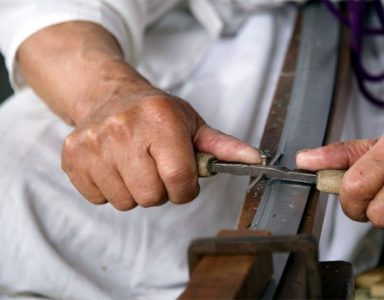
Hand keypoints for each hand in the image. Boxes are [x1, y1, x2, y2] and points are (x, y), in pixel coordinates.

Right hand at [62, 87, 260, 209]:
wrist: (109, 95)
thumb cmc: (157, 113)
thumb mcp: (192, 124)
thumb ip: (223, 147)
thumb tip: (256, 160)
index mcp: (160, 120)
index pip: (180, 179)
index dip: (186, 189)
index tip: (183, 180)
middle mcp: (124, 128)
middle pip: (151, 196)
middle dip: (161, 190)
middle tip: (157, 170)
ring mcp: (94, 142)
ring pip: (125, 202)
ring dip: (136, 191)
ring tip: (135, 166)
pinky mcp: (73, 156)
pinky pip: (99, 199)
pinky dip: (111, 190)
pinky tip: (115, 167)